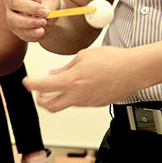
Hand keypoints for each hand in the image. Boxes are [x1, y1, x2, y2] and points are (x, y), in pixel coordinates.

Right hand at [0, 0, 58, 41]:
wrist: (50, 20)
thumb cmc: (47, 5)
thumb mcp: (52, 1)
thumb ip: (48, 7)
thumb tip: (44, 15)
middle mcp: (12, 1)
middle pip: (14, 3)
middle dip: (30, 8)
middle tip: (45, 13)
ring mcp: (11, 15)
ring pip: (14, 20)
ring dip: (31, 23)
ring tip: (44, 22)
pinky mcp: (15, 28)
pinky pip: (21, 32)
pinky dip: (32, 33)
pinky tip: (40, 31)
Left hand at [23, 46, 149, 111]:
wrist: (134, 70)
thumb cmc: (112, 60)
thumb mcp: (83, 56)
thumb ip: (66, 67)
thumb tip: (54, 73)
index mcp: (70, 82)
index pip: (42, 87)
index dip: (30, 84)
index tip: (26, 81)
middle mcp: (77, 96)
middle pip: (50, 106)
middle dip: (41, 100)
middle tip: (38, 91)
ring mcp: (87, 103)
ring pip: (65, 104)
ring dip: (58, 96)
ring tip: (60, 83)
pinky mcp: (96, 104)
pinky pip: (79, 102)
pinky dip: (73, 96)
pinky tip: (77, 85)